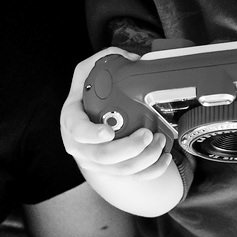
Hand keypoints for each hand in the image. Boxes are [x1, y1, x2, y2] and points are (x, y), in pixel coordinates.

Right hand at [59, 47, 172, 180]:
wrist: (87, 120)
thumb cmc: (86, 96)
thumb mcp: (87, 71)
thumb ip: (104, 60)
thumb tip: (133, 59)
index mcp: (72, 120)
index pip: (77, 131)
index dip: (91, 135)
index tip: (108, 132)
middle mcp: (80, 146)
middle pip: (101, 157)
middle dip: (128, 148)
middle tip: (147, 134)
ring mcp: (96, 161)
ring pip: (119, 170)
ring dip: (143, 159)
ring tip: (159, 141)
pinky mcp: (112, 170)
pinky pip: (133, 177)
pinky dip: (151, 171)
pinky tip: (164, 158)